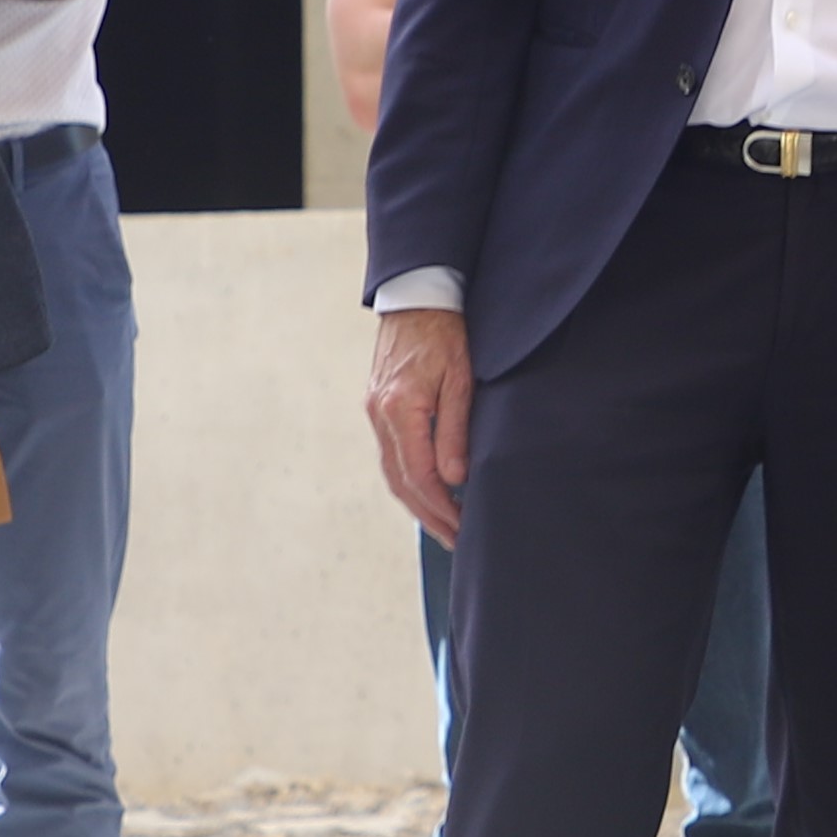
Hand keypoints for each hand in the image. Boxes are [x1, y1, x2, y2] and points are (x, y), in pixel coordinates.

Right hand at [366, 306, 472, 541]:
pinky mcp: (377, 407)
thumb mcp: (461, 379)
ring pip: (392, 472)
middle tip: (455, 540)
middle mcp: (379, 414)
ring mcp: (374, 412)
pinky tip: (429, 491)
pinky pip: (391, 455)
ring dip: (417, 502)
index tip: (462, 528)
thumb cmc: (446, 332)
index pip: (419, 475)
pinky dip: (409, 479)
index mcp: (399, 409)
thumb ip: (455, 430)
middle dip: (429, 516)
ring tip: (444, 525)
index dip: (441, 507)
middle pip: (400, 482)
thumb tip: (454, 478)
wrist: (417, 297)